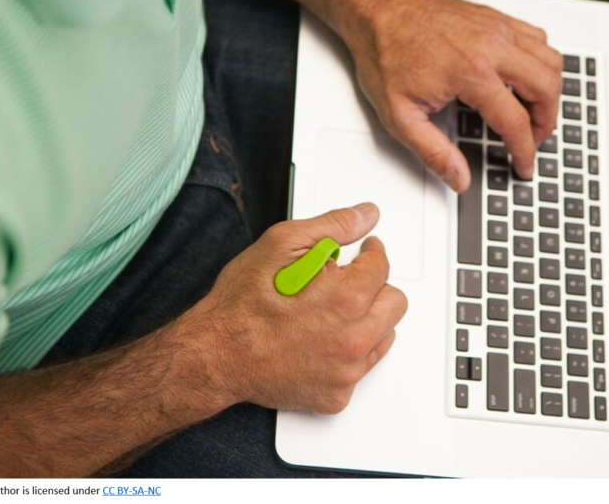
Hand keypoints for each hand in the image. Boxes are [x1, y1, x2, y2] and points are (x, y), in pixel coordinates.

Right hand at [178, 202, 407, 414]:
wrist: (214, 354)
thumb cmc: (241, 304)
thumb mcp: (281, 244)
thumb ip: (333, 226)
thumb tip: (366, 215)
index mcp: (347, 298)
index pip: (382, 265)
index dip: (370, 252)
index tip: (364, 251)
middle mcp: (354, 339)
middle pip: (394, 303)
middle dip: (374, 287)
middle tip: (346, 282)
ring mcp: (347, 371)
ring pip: (383, 336)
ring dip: (366, 320)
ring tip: (331, 312)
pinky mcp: (336, 395)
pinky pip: (361, 368)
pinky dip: (348, 353)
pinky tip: (321, 341)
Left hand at [343, 0, 562, 191]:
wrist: (377, 9)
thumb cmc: (385, 53)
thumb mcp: (399, 115)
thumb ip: (433, 152)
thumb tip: (459, 178)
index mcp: (471, 72)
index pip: (515, 122)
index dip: (524, 151)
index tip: (523, 165)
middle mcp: (491, 46)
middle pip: (546, 89)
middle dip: (545, 123)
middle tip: (532, 140)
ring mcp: (497, 27)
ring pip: (550, 60)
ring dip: (549, 91)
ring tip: (533, 113)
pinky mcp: (495, 17)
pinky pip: (538, 38)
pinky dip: (541, 61)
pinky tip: (524, 77)